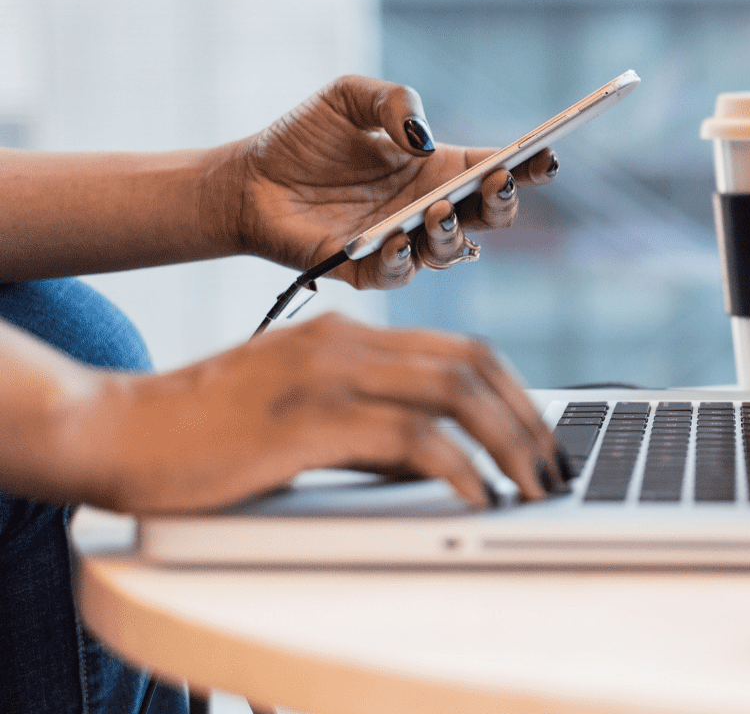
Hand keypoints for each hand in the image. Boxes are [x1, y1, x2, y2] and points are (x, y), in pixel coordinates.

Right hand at [62, 313, 570, 513]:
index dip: (516, 392)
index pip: (462, 349)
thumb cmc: (205, 433)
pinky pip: (410, 438)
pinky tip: (477, 496)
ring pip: (455, 393)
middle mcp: (345, 342)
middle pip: (473, 364)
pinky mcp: (308, 419)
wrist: (116, 431)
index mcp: (348, 334)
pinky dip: (458, 468)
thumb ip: (368, 425)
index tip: (543, 437)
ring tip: (532, 487)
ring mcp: (327, 375)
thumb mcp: (302, 414)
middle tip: (554, 467)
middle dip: (528, 418)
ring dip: (509, 443)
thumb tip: (437, 461)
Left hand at [224, 75, 559, 288]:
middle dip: (503, 203)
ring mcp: (403, 243)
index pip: (498, 169)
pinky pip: (398, 274)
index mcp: (439, 168)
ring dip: (454, 234)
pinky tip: (396, 239)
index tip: (546, 155)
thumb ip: (393, 101)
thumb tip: (423, 138)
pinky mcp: (366, 270)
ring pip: (452, 252)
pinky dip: (403, 260)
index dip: (529, 165)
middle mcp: (430, 209)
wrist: (246, 180)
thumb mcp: (348, 97)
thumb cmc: (303, 139)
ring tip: (438, 210)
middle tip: (497, 182)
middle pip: (490, 217)